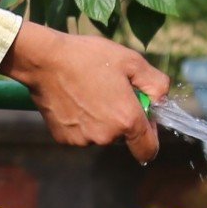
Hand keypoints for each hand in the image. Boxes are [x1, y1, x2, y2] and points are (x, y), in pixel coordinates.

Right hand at [0, 20, 171, 162]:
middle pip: (123, 138)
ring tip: (89, 92)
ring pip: (101, 136)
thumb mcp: (131, 61)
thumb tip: (162, 100)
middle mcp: (106, 136)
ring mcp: (83, 140)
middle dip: (122, 120)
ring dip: (101, 120)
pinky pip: (82, 134)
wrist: (44, 60)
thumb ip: (156, 83)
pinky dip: (81, 121)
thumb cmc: (89, 57)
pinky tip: (74, 99)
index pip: (149, 150)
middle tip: (111, 92)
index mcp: (127, 120)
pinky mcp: (64, 139)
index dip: (150, 135)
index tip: (142, 117)